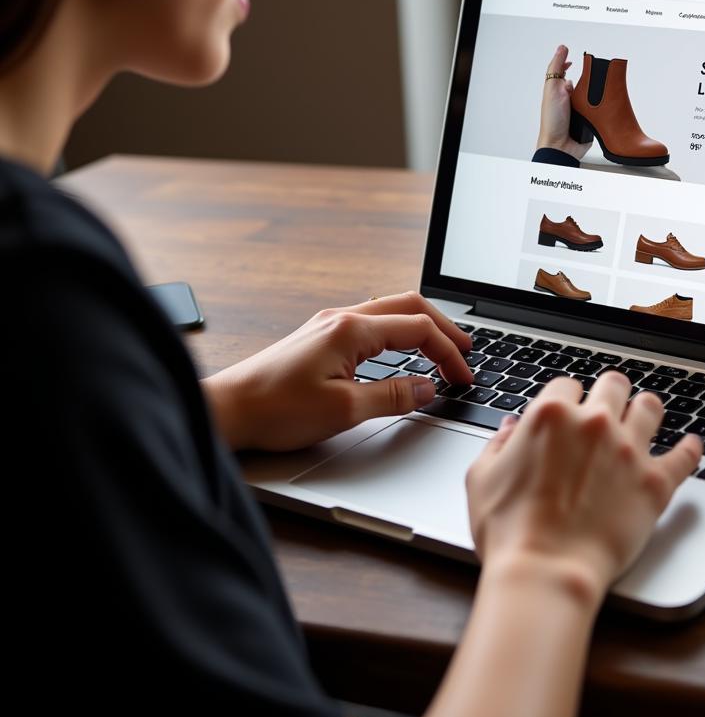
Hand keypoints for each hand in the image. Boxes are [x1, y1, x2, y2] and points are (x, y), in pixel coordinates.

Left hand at [201, 292, 472, 451]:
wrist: (226, 409)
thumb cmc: (274, 408)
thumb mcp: (344, 410)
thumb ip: (393, 396)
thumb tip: (428, 388)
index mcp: (351, 330)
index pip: (418, 329)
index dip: (448, 352)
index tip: (463, 377)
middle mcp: (341, 318)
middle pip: (408, 306)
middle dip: (443, 327)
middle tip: (466, 351)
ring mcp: (329, 324)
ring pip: (389, 310)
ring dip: (420, 326)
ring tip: (441, 347)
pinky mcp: (319, 337)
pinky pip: (371, 322)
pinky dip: (398, 332)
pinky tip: (401, 350)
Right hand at [466, 373, 702, 602]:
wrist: (547, 572)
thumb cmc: (510, 532)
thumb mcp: (482, 479)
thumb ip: (497, 445)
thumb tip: (510, 430)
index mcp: (551, 414)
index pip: (566, 385)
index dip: (566, 399)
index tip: (567, 411)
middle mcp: (594, 423)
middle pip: (613, 385)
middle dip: (609, 393)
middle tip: (608, 405)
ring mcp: (628, 451)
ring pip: (650, 408)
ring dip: (645, 409)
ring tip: (645, 414)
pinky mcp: (655, 483)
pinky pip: (685, 456)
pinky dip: (690, 449)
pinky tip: (692, 444)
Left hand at [535, 44, 591, 160]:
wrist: (562, 145)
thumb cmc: (552, 121)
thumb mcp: (552, 89)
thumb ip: (556, 69)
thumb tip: (561, 49)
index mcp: (557, 92)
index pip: (563, 74)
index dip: (568, 65)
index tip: (575, 58)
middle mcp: (568, 100)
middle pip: (581, 83)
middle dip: (588, 79)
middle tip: (595, 72)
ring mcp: (579, 110)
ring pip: (591, 96)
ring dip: (596, 94)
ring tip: (600, 89)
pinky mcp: (589, 120)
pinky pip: (598, 109)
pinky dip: (602, 106)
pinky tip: (606, 103)